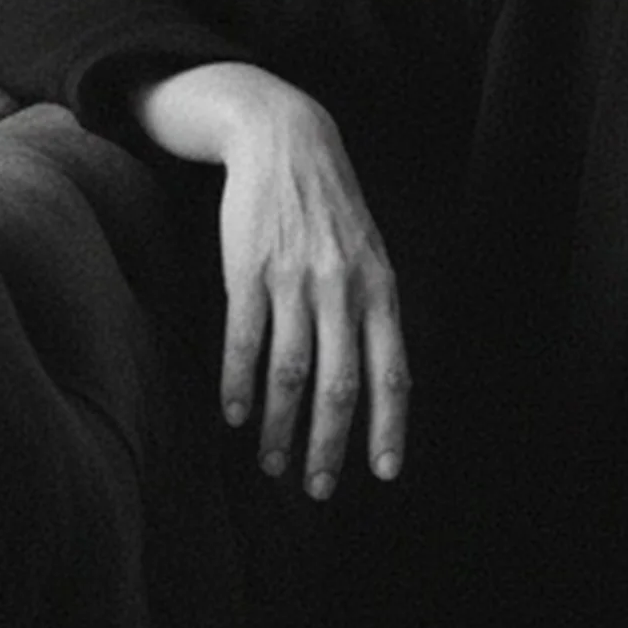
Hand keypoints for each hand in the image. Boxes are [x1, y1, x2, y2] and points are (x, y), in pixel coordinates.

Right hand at [134, 63, 409, 497]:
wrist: (286, 140)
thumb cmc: (332, 209)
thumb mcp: (371, 255)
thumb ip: (375, 314)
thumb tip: (382, 386)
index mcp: (381, 290)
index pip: (394, 373)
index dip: (389, 427)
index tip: (385, 473)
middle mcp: (343, 291)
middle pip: (340, 386)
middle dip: (329, 445)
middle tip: (319, 488)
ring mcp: (295, 280)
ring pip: (291, 372)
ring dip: (279, 426)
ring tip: (273, 463)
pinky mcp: (250, 270)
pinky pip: (245, 340)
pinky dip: (239, 384)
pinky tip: (234, 415)